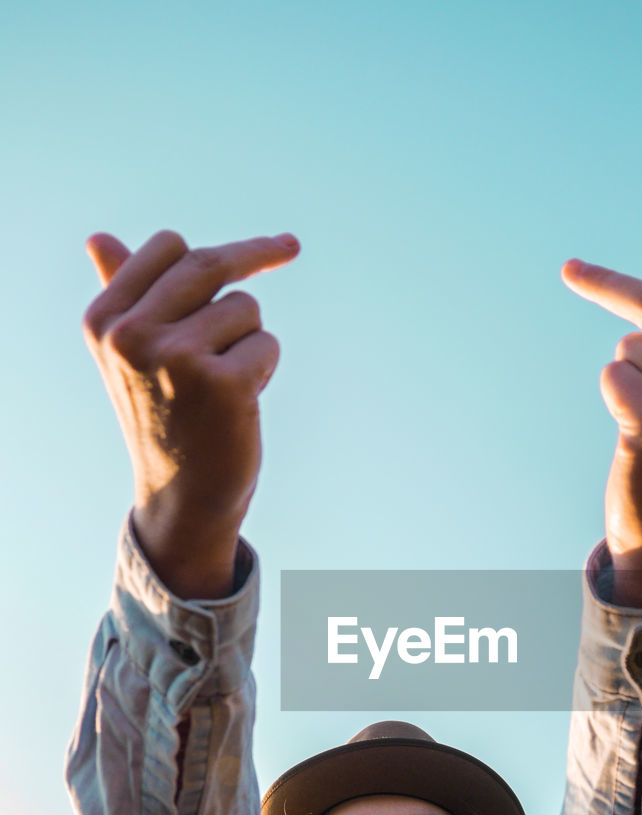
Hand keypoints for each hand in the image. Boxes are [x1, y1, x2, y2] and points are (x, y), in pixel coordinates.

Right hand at [83, 229, 299, 596]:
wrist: (182, 496)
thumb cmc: (164, 418)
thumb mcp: (131, 355)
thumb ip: (122, 294)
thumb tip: (98, 238)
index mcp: (105, 320)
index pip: (167, 247)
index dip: (217, 248)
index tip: (268, 245)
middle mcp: (132, 335)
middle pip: (208, 265)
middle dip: (255, 256)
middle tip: (291, 246)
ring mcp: (176, 358)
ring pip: (244, 308)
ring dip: (247, 340)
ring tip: (222, 383)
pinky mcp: (222, 383)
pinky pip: (266, 344)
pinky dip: (263, 370)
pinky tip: (239, 404)